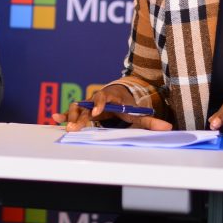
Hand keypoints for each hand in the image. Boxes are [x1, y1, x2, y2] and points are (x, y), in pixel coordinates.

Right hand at [51, 84, 171, 130]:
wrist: (118, 94)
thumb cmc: (127, 105)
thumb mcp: (138, 113)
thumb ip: (150, 121)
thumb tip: (167, 127)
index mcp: (111, 97)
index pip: (104, 97)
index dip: (100, 104)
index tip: (97, 113)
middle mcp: (97, 99)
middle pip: (87, 106)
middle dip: (81, 117)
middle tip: (75, 128)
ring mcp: (88, 103)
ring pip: (77, 107)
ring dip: (71, 116)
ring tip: (67, 127)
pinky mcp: (83, 109)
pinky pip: (72, 110)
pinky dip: (64, 114)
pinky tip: (55, 118)